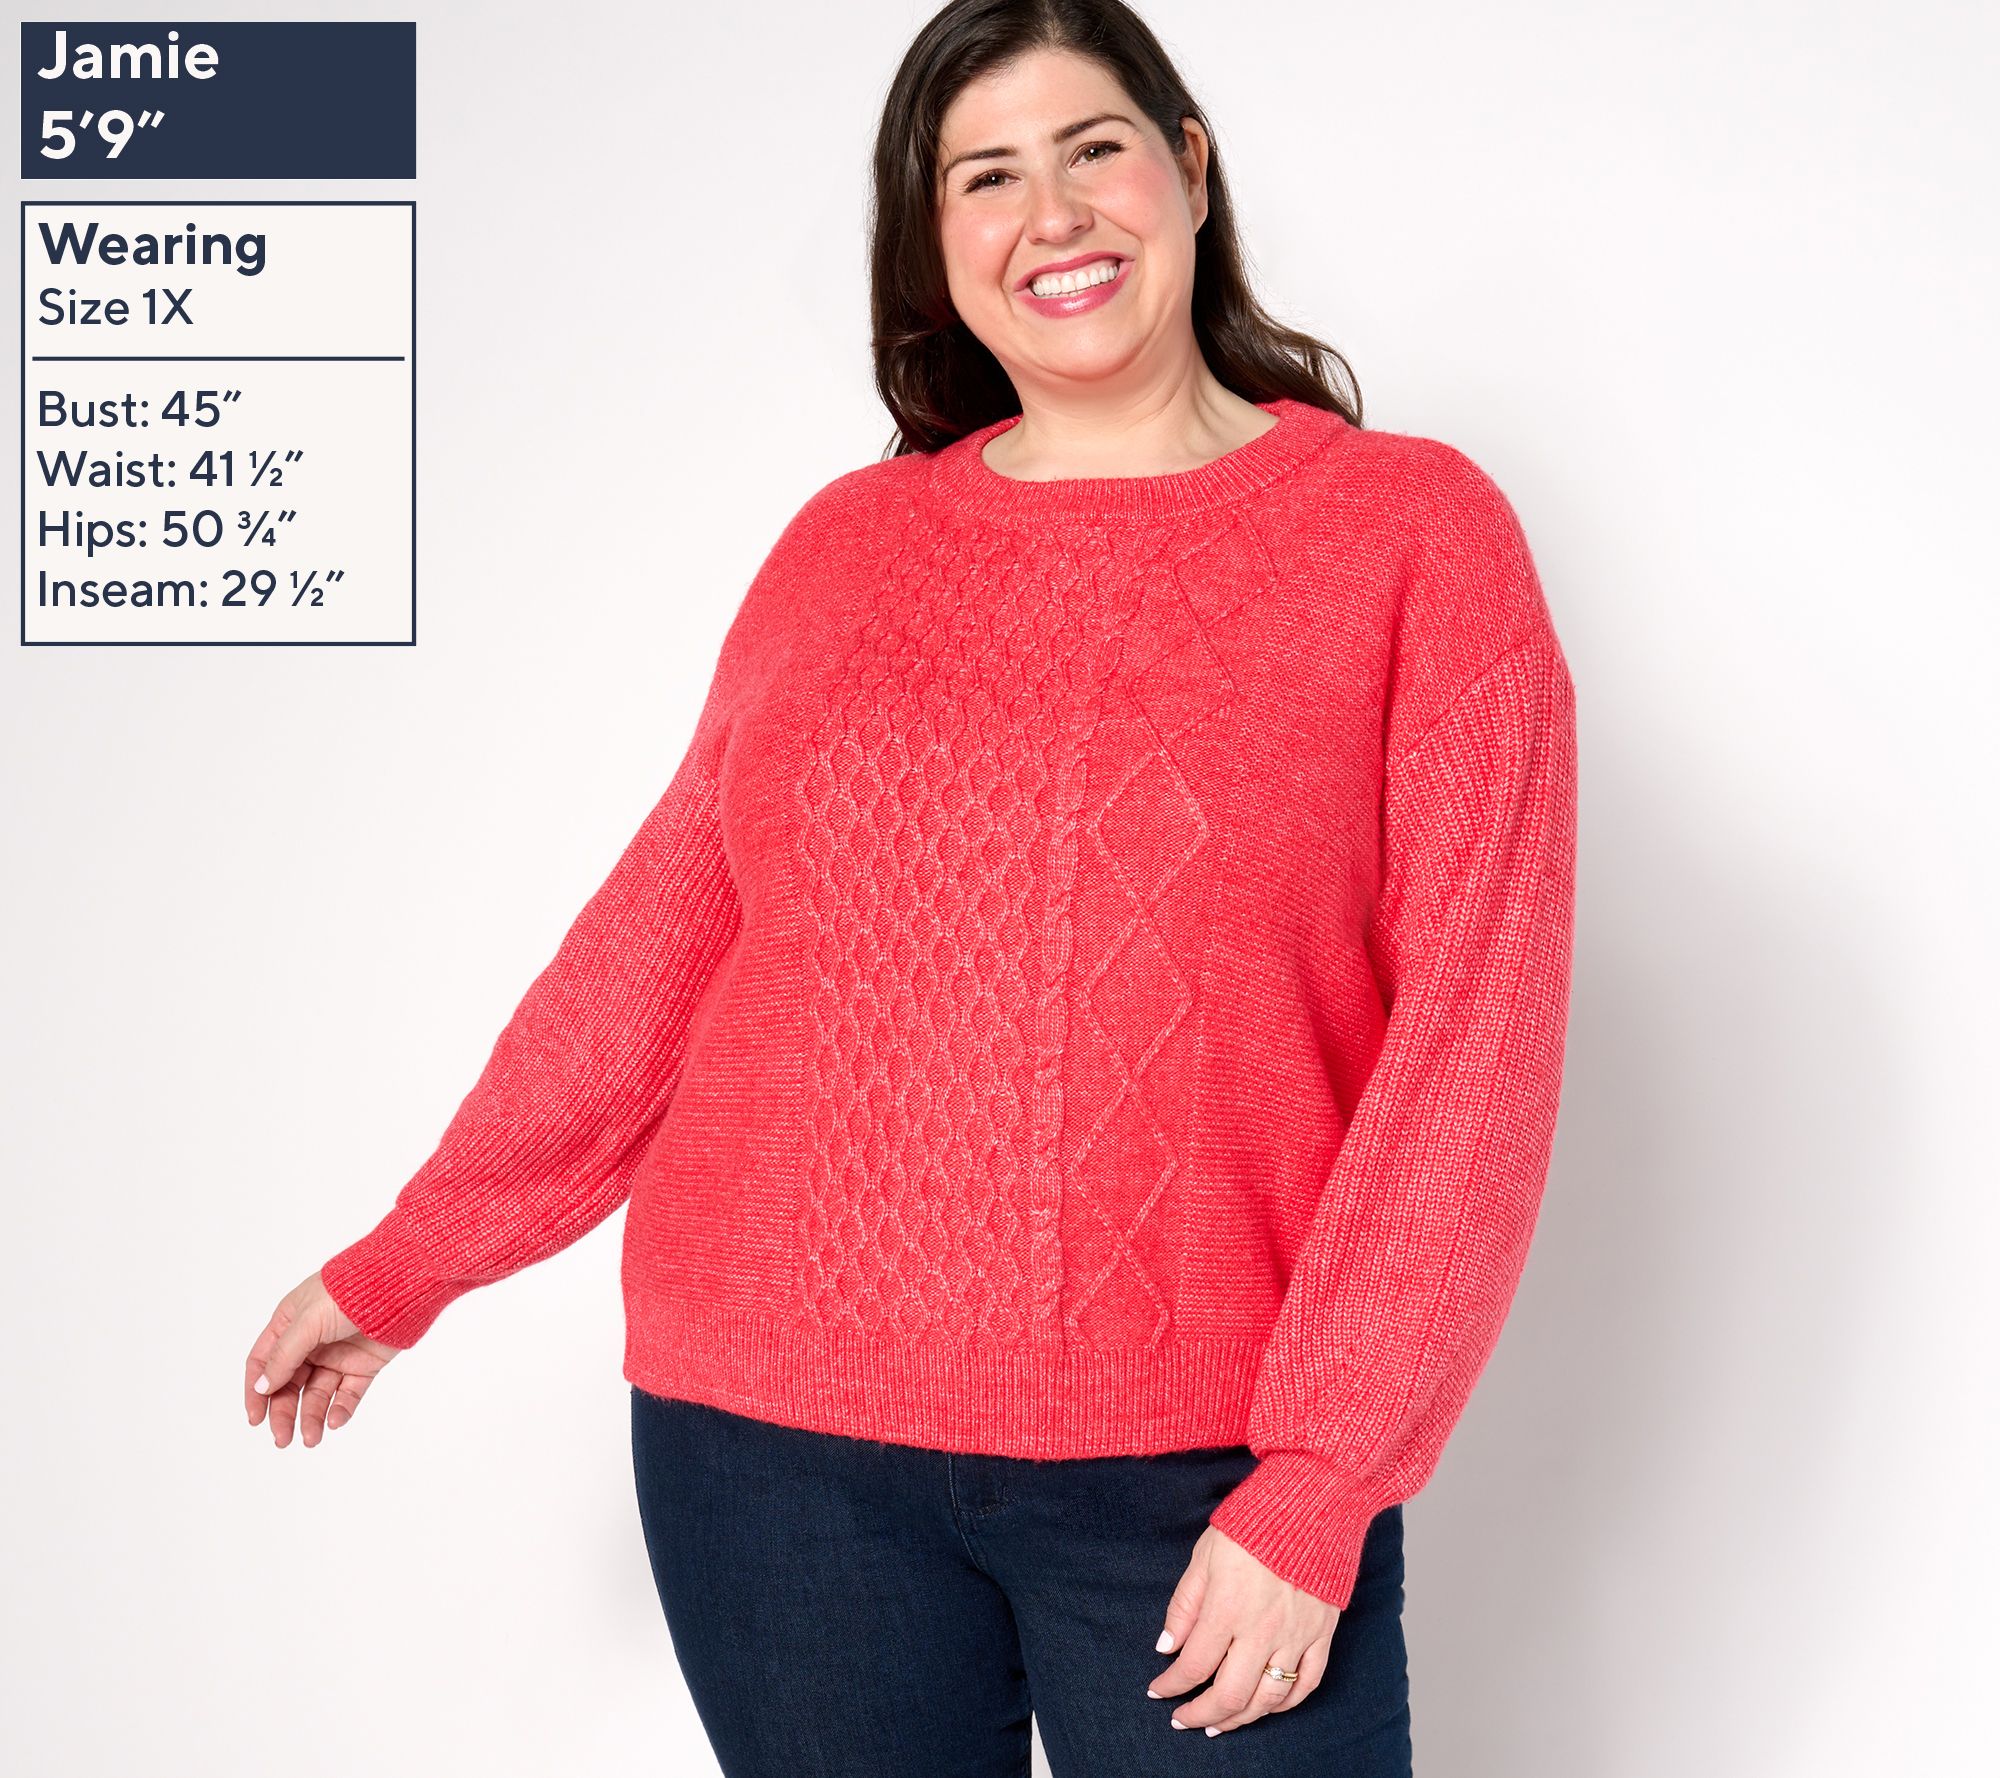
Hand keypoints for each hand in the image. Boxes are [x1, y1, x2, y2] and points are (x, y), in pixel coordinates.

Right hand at [245, 1271, 399, 1446]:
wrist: (400, 1286)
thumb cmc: (348, 1292)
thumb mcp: (308, 1322)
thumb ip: (284, 1356)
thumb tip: (262, 1387)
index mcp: (289, 1325)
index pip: (264, 1363)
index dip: (256, 1392)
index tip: (255, 1420)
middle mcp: (310, 1342)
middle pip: (289, 1385)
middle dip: (284, 1412)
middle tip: (282, 1439)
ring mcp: (338, 1355)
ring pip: (318, 1394)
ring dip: (311, 1417)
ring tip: (311, 1439)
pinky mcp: (364, 1365)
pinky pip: (348, 1393)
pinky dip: (340, 1409)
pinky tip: (335, 1422)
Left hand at [1146, 1525, 1339, 1734]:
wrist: (1310, 1504)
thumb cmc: (1251, 1525)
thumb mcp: (1204, 1556)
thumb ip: (1185, 1604)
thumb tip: (1167, 1646)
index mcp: (1227, 1608)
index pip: (1194, 1664)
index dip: (1171, 1685)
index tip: (1157, 1690)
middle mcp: (1262, 1630)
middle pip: (1230, 1694)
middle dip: (1201, 1714)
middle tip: (1184, 1720)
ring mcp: (1296, 1635)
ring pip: (1268, 1698)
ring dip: (1241, 1718)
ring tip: (1220, 1724)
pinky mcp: (1322, 1633)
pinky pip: (1306, 1683)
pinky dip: (1285, 1703)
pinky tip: (1267, 1706)